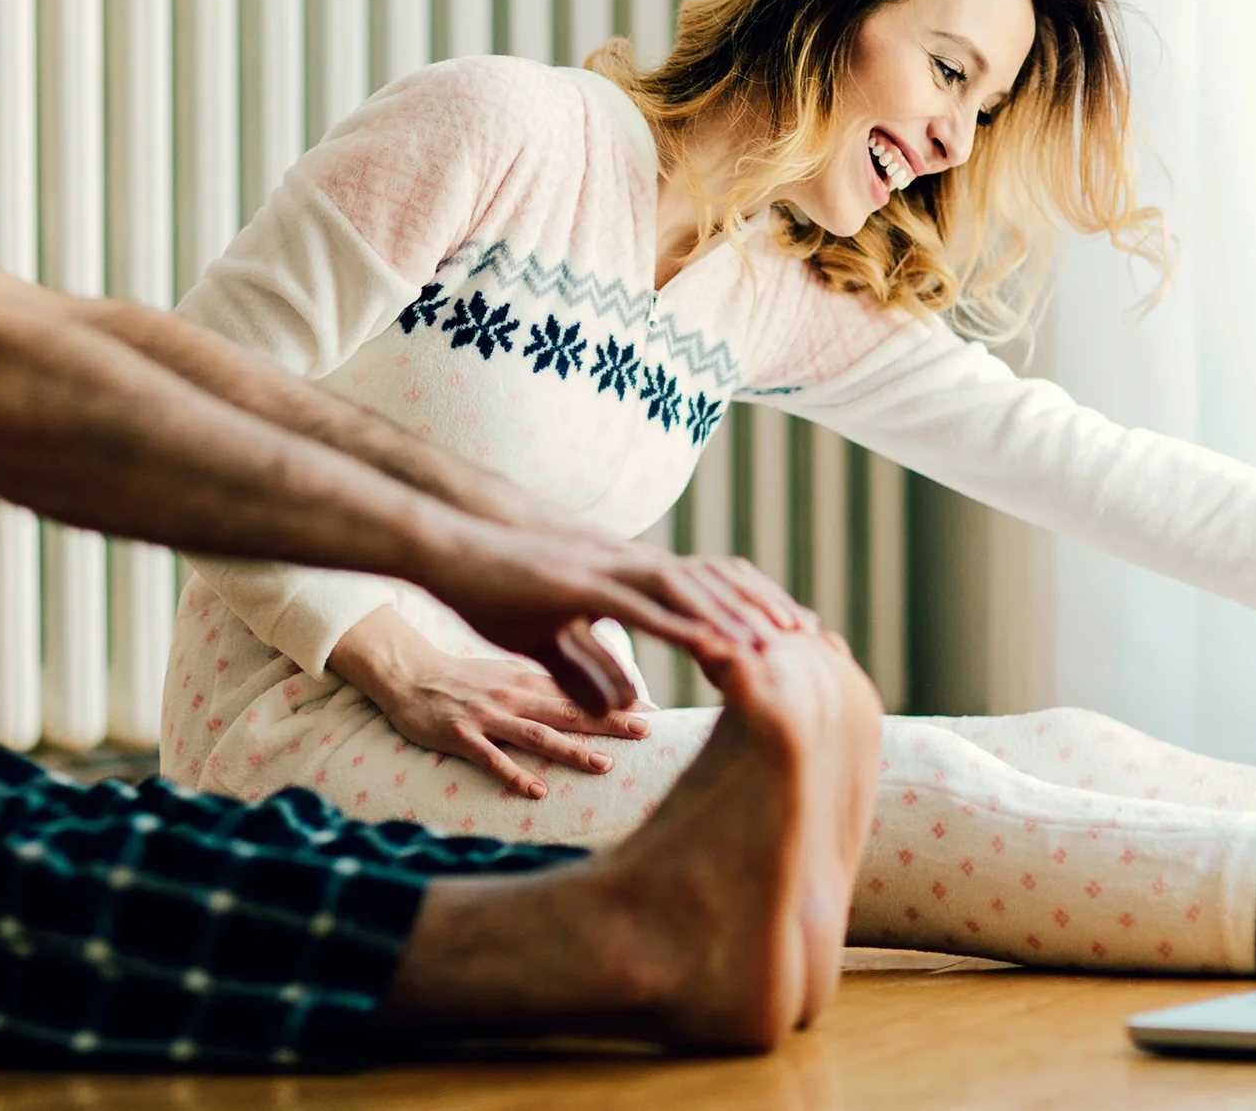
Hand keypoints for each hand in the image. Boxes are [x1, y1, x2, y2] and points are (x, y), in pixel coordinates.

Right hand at [328, 608, 653, 797]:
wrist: (408, 673)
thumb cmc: (464, 678)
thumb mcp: (509, 672)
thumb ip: (547, 685)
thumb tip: (589, 695)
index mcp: (528, 679)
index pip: (581, 691)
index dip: (618, 701)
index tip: (656, 712)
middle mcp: (513, 695)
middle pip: (569, 710)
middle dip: (610, 721)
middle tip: (647, 732)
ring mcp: (486, 715)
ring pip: (537, 735)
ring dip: (572, 751)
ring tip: (604, 766)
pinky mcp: (459, 734)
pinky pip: (490, 758)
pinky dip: (514, 774)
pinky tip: (537, 791)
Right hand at [412, 520, 821, 717]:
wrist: (445, 549)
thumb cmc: (491, 589)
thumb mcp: (547, 640)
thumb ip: (588, 670)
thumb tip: (627, 706)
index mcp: (624, 573)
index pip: (703, 584)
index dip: (748, 605)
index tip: (789, 631)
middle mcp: (626, 564)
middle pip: (713, 582)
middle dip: (762, 609)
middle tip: (810, 637)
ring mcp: (605, 570)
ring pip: (689, 592)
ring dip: (734, 620)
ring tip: (776, 649)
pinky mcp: (579, 585)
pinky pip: (644, 609)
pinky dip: (685, 629)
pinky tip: (714, 648)